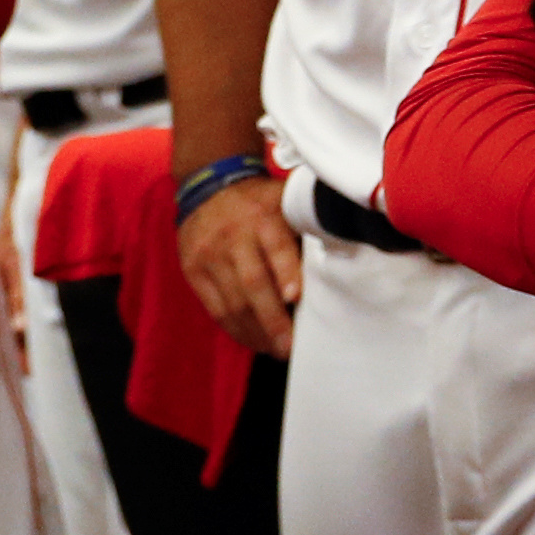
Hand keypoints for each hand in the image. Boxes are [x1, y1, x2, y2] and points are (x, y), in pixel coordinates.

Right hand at [179, 170, 301, 358]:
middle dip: (273, 320)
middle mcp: (234, 236)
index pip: (276, 247)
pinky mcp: (193, 270)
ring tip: (275, 350)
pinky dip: (235, 329)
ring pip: (232, 302)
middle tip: (290, 346)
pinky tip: (253, 340)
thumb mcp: (285, 202)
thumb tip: (341, 262)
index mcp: (264, 217)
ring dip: (255, 332)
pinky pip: (215, 308)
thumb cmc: (261, 202)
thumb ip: (307, 228)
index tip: (296, 297)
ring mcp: (210, 254)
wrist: (209, 184)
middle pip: (253, 283)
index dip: (286, 272)